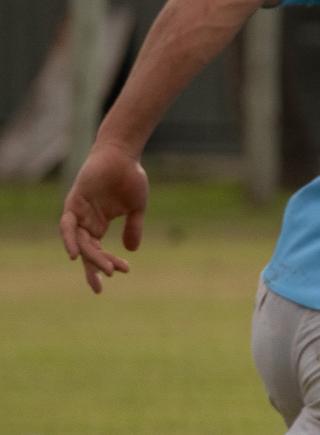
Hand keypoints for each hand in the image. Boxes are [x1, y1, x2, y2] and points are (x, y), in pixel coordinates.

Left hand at [59, 141, 147, 293]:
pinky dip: (69, 240)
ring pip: (80, 242)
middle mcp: (85, 220)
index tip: (122, 273)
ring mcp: (78, 211)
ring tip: (106, 269)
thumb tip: (132, 250)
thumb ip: (133, 228)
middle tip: (109, 279)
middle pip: (86, 250)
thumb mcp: (136, 209)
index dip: (107, 264)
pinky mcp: (74, 201)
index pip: (97, 250)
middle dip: (98, 266)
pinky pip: (67, 225)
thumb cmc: (130, 178)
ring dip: (91, 257)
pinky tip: (74, 254)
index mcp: (98, 223)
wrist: (123, 155)